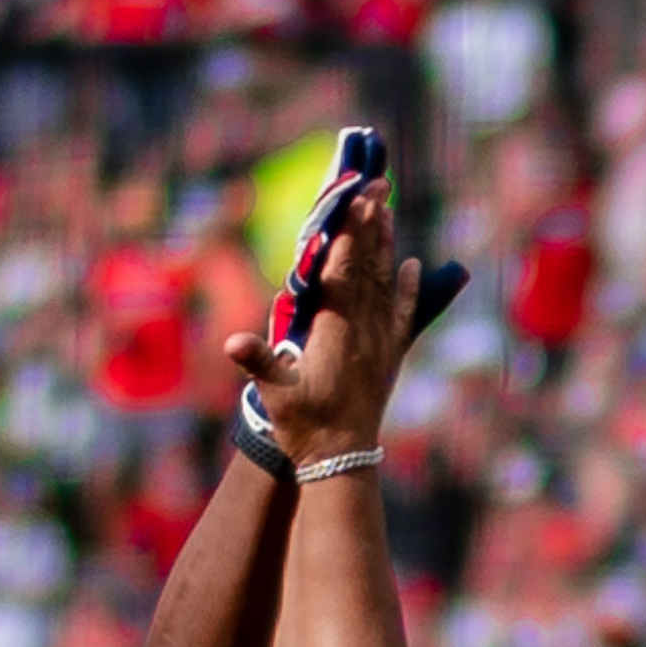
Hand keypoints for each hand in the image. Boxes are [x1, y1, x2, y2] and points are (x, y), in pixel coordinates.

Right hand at [233, 184, 414, 464]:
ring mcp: (380, 341)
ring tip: (390, 210)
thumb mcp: (275, 395)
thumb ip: (258, 362)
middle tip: (379, 186)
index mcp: (334, 330)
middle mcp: (363, 329)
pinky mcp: (390, 356)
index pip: (343, 268)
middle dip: (372, 223)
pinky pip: (402, 312)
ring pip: (385, 281)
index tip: (358, 197)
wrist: (342, 461)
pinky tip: (412, 264)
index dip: (350, 230)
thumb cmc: (304, 427)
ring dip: (387, 244)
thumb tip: (232, 341)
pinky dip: (408, 286)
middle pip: (368, 264)